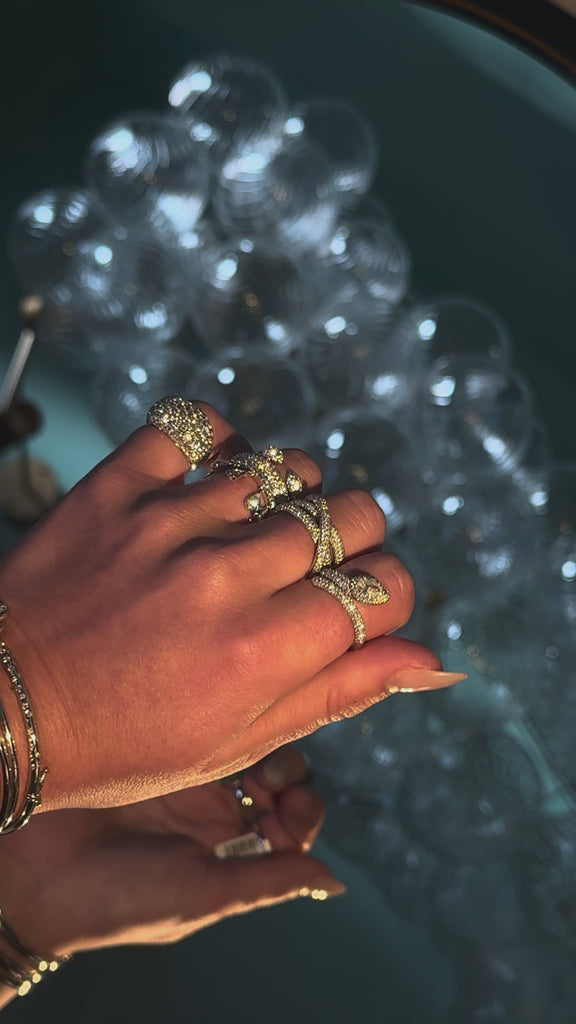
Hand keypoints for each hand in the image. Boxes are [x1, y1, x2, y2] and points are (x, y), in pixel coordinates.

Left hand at [0, 401, 459, 808]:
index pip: (383, 587)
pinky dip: (220, 444)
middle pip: (352, 514)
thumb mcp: (236, 742)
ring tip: (258, 528)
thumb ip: (338, 692)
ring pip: (287, 468)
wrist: (1, 706)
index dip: (386, 595)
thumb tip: (432, 659)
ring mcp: (169, 522)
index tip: (357, 603)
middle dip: (353, 541)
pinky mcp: (119, 485)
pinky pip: (196, 425)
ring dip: (291, 497)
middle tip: (313, 565)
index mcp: (263, 652)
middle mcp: (225, 578)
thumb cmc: (122, 742)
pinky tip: (215, 479)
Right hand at [0, 746, 340, 965]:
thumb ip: (266, 880)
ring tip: (251, 751)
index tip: (294, 808)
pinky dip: (223, 712)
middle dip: (287, 768)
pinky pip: (204, 715)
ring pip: (244, 736)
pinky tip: (226, 711)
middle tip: (274, 778)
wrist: (34, 875)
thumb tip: (335, 884)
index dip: (303, 810)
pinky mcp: (156, 736)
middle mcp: (213, 805)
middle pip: (274, 771)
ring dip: (260, 736)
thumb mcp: (199, 894)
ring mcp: (185, 767)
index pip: (290, 819)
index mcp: (230, 847)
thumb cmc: (119, 900)